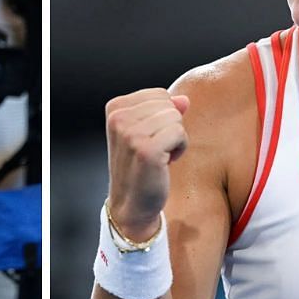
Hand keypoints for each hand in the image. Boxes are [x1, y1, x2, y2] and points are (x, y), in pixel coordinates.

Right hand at [105, 88, 189, 240]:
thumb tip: (184, 100)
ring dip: (175, 139)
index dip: (163, 116)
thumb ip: (164, 110)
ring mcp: (130, 133)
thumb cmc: (141, 166)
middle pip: (169, 105)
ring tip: (160, 156)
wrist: (132, 203)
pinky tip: (165, 163)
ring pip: (176, 118)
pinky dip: (179, 149)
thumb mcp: (148, 131)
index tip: (150, 137)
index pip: (160, 94)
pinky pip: (180, 133)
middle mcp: (118, 118)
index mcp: (115, 108)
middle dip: (170, 126)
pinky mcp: (146, 150)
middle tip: (155, 148)